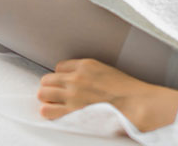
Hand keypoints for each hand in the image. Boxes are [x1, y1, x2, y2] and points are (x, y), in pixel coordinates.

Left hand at [38, 58, 177, 132]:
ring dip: (48, 98)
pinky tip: (57, 112)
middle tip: (59, 94)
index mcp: (86, 65)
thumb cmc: (125, 89)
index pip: (59, 66)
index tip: (67, 83)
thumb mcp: (106, 70)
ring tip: (56, 103)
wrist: (134, 103)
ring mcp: (72, 94)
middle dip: (51, 87)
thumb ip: (88, 72)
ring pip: (43, 93)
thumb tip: (74, 79)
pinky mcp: (71, 110)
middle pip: (47, 79)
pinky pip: (46, 110)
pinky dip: (48, 111)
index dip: (62, 76)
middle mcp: (76, 77)